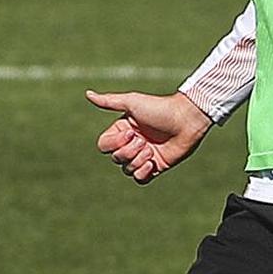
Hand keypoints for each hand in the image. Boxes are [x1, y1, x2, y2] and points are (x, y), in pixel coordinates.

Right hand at [86, 89, 212, 184]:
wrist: (185, 120)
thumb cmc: (159, 108)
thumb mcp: (132, 102)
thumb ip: (109, 102)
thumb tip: (87, 94)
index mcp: (122, 130)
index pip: (104, 145)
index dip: (114, 143)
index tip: (131, 132)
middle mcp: (130, 143)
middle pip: (115, 158)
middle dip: (129, 151)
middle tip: (145, 141)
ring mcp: (142, 156)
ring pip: (127, 169)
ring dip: (138, 160)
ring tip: (151, 150)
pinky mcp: (155, 166)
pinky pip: (140, 179)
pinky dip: (143, 173)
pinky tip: (152, 163)